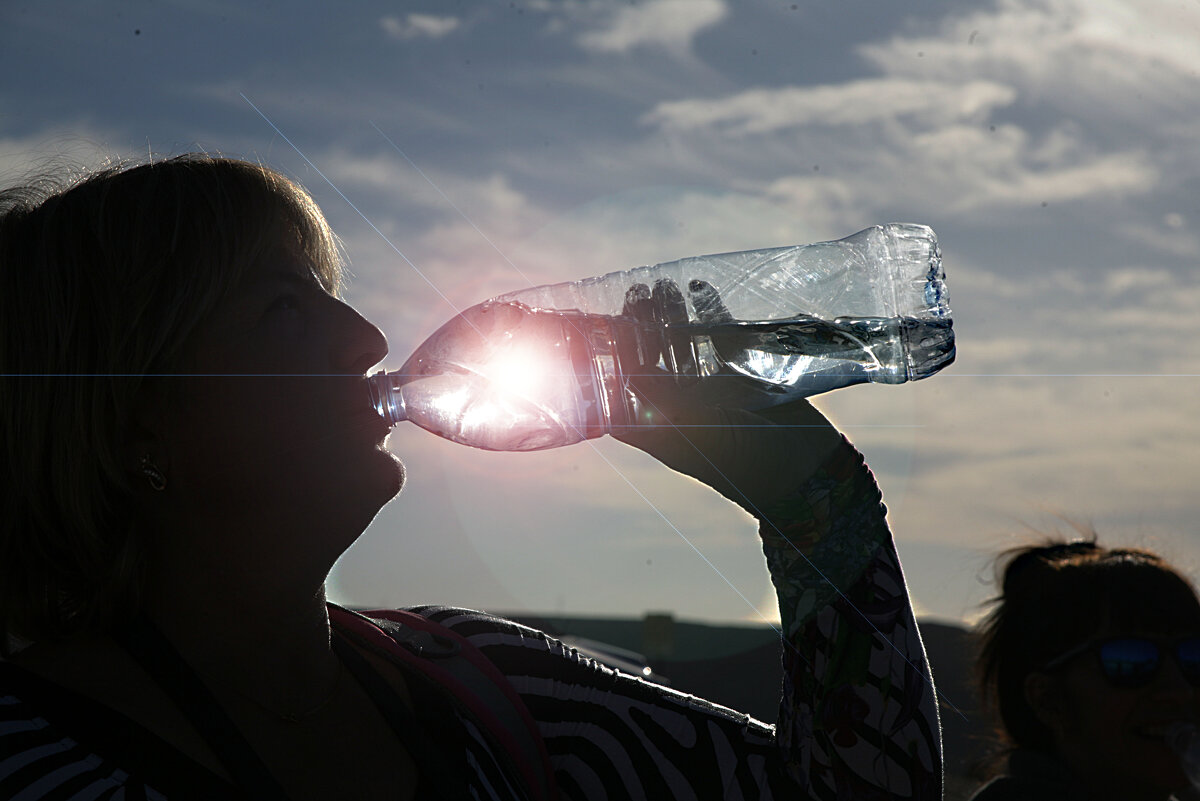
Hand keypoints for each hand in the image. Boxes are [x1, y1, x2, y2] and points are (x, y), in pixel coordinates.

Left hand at [612, 279, 841, 513]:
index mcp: (661, 428)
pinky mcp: (739, 376)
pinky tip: (698, 287)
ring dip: (669, 317)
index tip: (601, 331)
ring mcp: (709, 390)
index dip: (608, 365)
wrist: (806, 471)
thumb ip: (667, 404)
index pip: (622, 394)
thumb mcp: (702, 435)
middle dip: (639, 329)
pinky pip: (719, 338)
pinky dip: (710, 313)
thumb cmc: (747, 465)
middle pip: (649, 361)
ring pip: (681, 346)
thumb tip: (627, 375)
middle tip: (635, 294)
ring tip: (660, 286)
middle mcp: (680, 407)